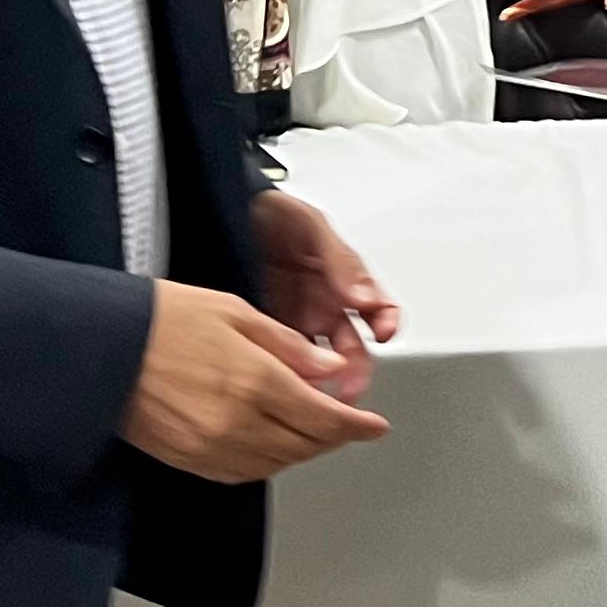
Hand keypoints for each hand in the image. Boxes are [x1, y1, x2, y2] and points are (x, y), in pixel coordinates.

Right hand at [118, 280, 389, 483]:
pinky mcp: (188, 460)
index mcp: (255, 381)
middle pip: (306, 445)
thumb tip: (331, 367)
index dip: (357, 425)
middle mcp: (237, 422)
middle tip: (347, 420)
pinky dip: (270, 462)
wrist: (99, 347)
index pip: (325, 418)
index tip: (374, 425)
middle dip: (334, 435)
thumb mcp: (236, 313)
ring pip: (279, 463)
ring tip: (312, 428)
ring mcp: (211, 447)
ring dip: (304, 450)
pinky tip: (273, 443)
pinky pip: (245, 473)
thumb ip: (290, 346)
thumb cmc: (159, 319)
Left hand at [249, 188, 400, 392]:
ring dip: (325, 382)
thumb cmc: (269, 213)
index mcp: (344, 281)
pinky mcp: (267, 336)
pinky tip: (288, 383)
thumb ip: (341, 260)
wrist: (220, 213)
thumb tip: (366, 295)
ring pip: (321, 364)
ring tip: (318, 392)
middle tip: (349, 386)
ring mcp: (296, 324)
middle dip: (357, 371)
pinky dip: (291, 378)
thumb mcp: (311, 226)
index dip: (386, 323)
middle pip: (353, 349)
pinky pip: (285, 363)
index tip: (382, 333)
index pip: (378, 309)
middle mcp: (324, 307)